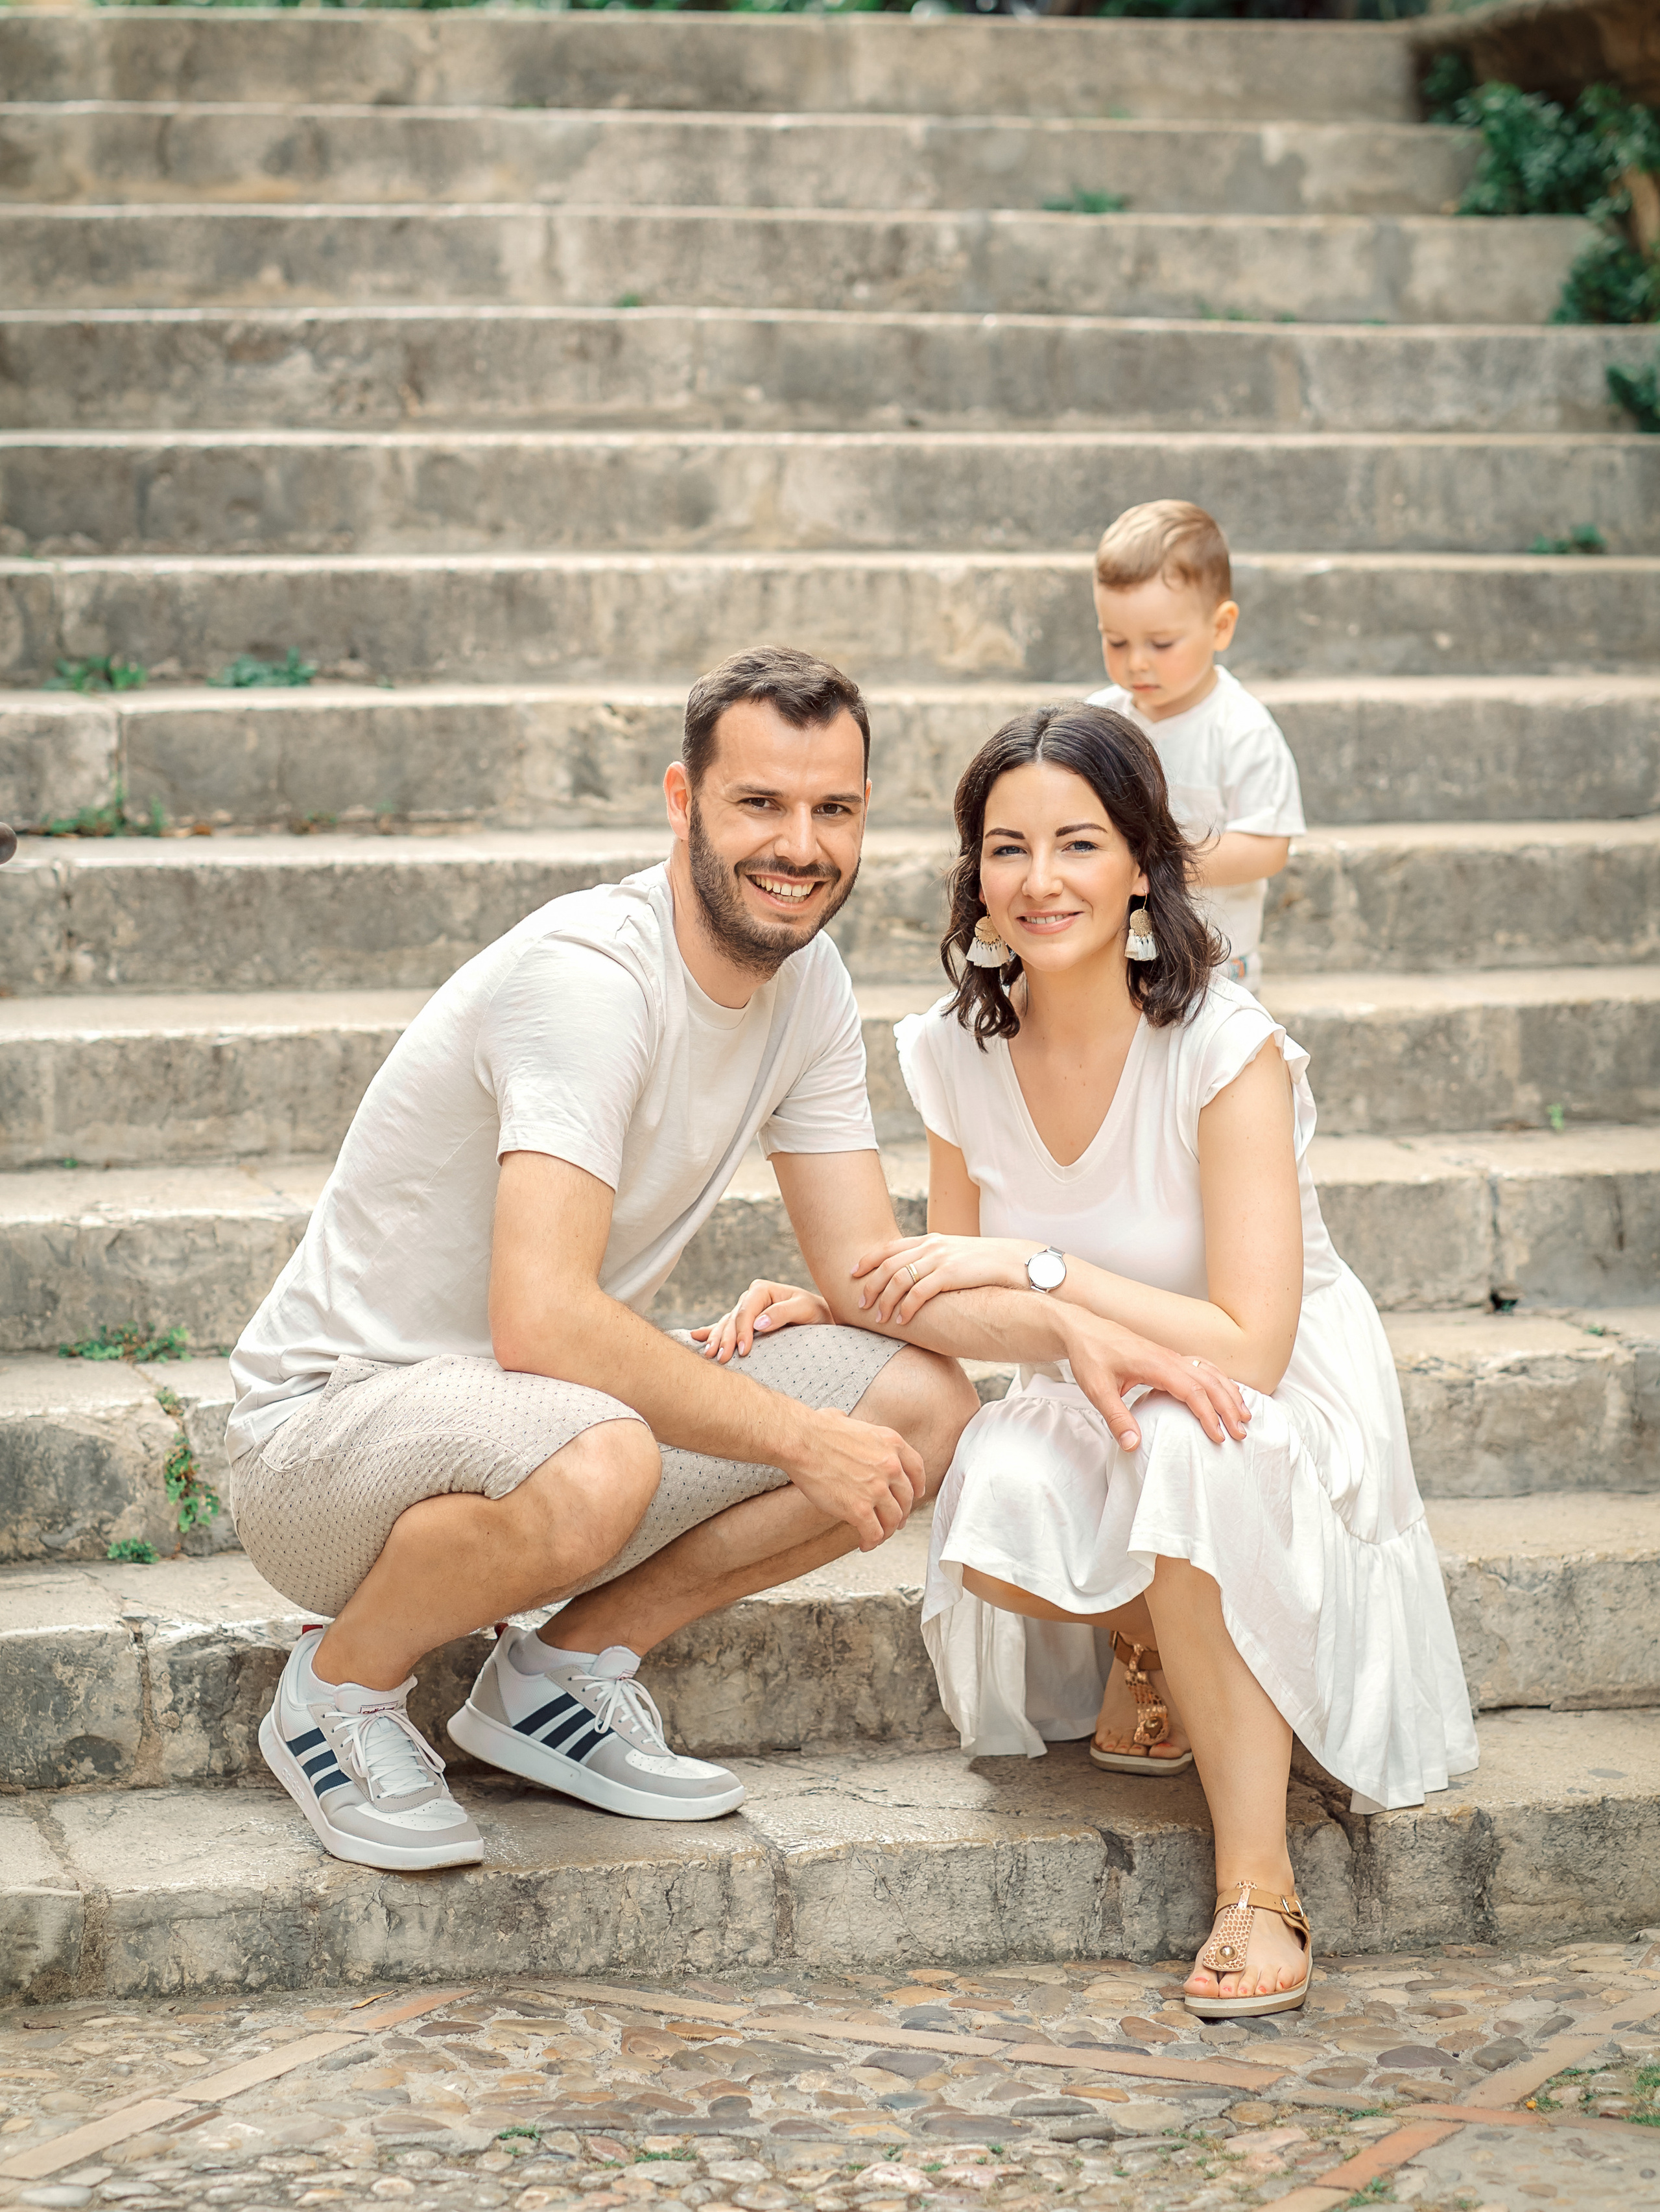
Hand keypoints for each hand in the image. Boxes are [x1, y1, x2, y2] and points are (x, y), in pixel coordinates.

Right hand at [691, 1278, 831, 1361]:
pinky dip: (711, 1332)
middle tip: (721, 1359)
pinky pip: (725, 1327)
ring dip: (716, 1340)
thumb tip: (758, 1323)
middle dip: (725, 1339)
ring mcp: (745, 1310)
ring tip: (709, 1355)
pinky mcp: (744, 1323)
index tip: (743, 1351)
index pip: (746, 1311)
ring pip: (725, 1325)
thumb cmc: (816, 1313)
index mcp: (762, 1290)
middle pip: (732, 1319)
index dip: (742, 1331)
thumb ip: (782, 1313)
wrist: (820, 1319)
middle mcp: (750, 1298)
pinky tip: (696, 1337)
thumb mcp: (805, 1309)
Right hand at [783, 1407, 926, 1551]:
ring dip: (887, 1530)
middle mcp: (891, 1466)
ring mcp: (877, 1489)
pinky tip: (865, 1543)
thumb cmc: (817, 1429)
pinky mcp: (860, 1509)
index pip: (917, 1469)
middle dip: (902, 1512)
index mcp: (892, 1443)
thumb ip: (859, 1431)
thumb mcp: (852, 1421)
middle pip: (907, 1497)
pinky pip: (874, 1533)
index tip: (915, 1494)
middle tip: (895, 1521)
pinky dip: (871, 1541)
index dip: (917, 1486)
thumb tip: (844, 1423)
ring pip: (894, 1519)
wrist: (801, 1441)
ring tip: (878, 1535)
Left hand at [851, 1232, 1030, 1325]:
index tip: (852, 1274)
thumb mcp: (956, 1255)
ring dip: (884, 1301)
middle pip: (888, 1264)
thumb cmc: (986, 1264)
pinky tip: (902, 1320)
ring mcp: (941, 1258)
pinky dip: (906, 1307)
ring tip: (878, 1319)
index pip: (889, 1247)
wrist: (1017, 1262)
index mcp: (930, 1239)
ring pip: (899, 1279)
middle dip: (870, 1286)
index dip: (867, 1260)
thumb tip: (915, 1278)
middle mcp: (932, 1245)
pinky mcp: (951, 1273)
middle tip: (860, 1305)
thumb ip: (934, 1261)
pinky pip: (919, 1291)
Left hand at [1065, 1314, 1251, 1454]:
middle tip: (1241, 1432)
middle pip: (1209, 1382)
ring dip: (1228, 1392)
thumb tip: (1133, 1445)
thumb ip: (1116, 1417)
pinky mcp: (1168, 1357)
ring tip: (1244, 1414)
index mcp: (1155, 1365)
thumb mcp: (1096, 1390)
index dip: (1208, 1415)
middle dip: (1228, 1407)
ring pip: (1209, 1372)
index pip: (1192, 1391)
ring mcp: (1170, 1356)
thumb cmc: (1090, 1356)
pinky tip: (1226, 1391)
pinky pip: (1201, 1366)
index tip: (1218, 1436)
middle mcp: (1169, 1358)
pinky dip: (1219, 1379)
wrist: (1083, 1330)